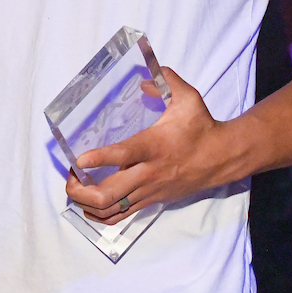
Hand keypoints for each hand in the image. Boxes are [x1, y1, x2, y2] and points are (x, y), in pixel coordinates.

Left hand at [65, 67, 237, 223]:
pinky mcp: (151, 201)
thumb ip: (165, 81)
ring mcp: (149, 191)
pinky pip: (120, 216)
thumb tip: (143, 76)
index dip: (101, 159)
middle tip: (70, 177)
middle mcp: (149, 173)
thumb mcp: (188, 98)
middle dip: (81, 191)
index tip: (79, 160)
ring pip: (111, 209)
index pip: (125, 155)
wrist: (221, 158)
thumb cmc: (201, 127)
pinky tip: (88, 204)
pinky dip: (100, 214)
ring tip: (75, 189)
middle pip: (109, 193)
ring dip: (86, 203)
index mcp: (155, 146)